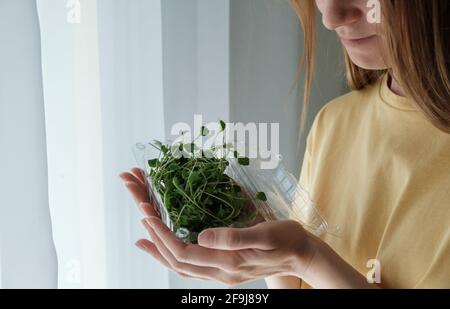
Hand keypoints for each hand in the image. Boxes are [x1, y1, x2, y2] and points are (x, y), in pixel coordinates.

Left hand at [120, 168, 316, 285]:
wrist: (301, 255)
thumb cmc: (286, 239)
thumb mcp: (265, 234)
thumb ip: (233, 238)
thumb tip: (200, 236)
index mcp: (228, 263)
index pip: (184, 252)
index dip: (162, 235)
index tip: (148, 214)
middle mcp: (220, 273)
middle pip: (176, 261)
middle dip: (154, 239)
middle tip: (140, 214)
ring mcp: (221, 274)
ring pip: (181, 267)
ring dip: (159, 251)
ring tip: (142, 238)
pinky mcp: (224, 268)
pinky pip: (191, 266)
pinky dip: (173, 257)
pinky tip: (168, 248)